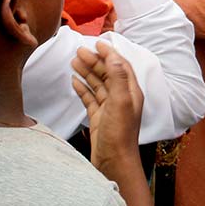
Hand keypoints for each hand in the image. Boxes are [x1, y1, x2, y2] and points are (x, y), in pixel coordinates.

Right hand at [71, 41, 143, 174]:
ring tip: (73, 62)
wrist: (114, 163)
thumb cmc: (120, 134)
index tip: (97, 43)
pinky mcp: (99, 118)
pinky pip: (90, 98)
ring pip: (98, 85)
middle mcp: (121, 98)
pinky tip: (74, 82)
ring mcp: (109, 108)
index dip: (110, 54)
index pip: (120, 66)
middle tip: (78, 51)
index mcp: (131, 92)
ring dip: (87, 72)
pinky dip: (82, 89)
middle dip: (94, 61)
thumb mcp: (121, 102)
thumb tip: (113, 56)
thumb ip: (118, 78)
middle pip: (107, 73)